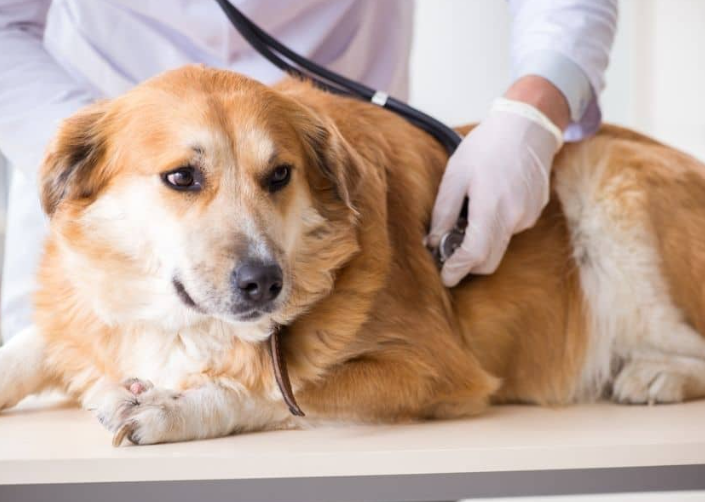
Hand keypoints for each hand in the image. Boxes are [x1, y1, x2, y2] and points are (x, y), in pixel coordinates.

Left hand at [427, 96, 563, 286]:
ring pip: (500, 244)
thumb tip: (433, 242)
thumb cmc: (487, 146)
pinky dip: (496, 225)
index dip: (458, 270)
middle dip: (468, 263)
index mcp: (491, 207)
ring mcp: (529, 215)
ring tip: (470, 212)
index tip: (445, 277)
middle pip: (490, 259)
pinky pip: (511, 229)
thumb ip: (443, 212)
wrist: (527, 125)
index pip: (475, 255)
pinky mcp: (536, 211)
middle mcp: (515, 216)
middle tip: (448, 251)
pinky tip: (490, 200)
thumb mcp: (455, 176)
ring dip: (482, 240)